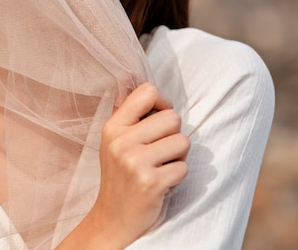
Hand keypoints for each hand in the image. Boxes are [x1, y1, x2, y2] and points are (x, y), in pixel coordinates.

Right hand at [90, 83, 189, 247]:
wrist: (113, 219)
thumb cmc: (121, 175)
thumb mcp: (114, 141)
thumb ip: (126, 112)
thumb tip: (128, 78)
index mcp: (113, 127)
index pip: (147, 92)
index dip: (163, 102)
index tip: (160, 119)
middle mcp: (121, 142)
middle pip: (173, 117)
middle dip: (174, 135)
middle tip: (160, 152)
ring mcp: (135, 162)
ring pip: (182, 142)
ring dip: (179, 157)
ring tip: (161, 167)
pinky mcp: (151, 183)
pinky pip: (183, 167)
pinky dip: (178, 177)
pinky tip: (162, 183)